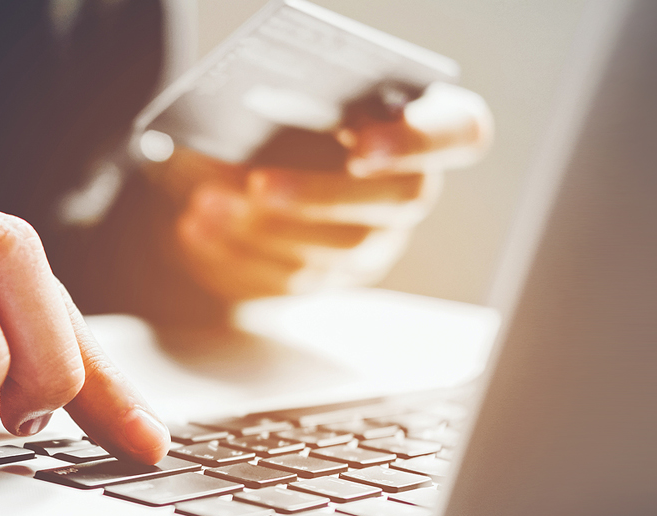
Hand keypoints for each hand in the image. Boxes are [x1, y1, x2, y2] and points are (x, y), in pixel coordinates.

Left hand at [160, 83, 492, 301]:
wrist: (244, 170)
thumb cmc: (282, 113)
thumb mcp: (288, 96)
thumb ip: (294, 102)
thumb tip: (251, 129)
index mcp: (424, 123)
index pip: (460, 131)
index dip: (418, 140)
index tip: (361, 142)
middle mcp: (412, 188)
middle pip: (398, 200)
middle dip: (322, 194)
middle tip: (259, 184)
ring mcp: (378, 241)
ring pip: (340, 249)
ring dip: (266, 227)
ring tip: (207, 202)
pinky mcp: (330, 277)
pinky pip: (293, 277)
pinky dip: (238, 251)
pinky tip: (196, 227)